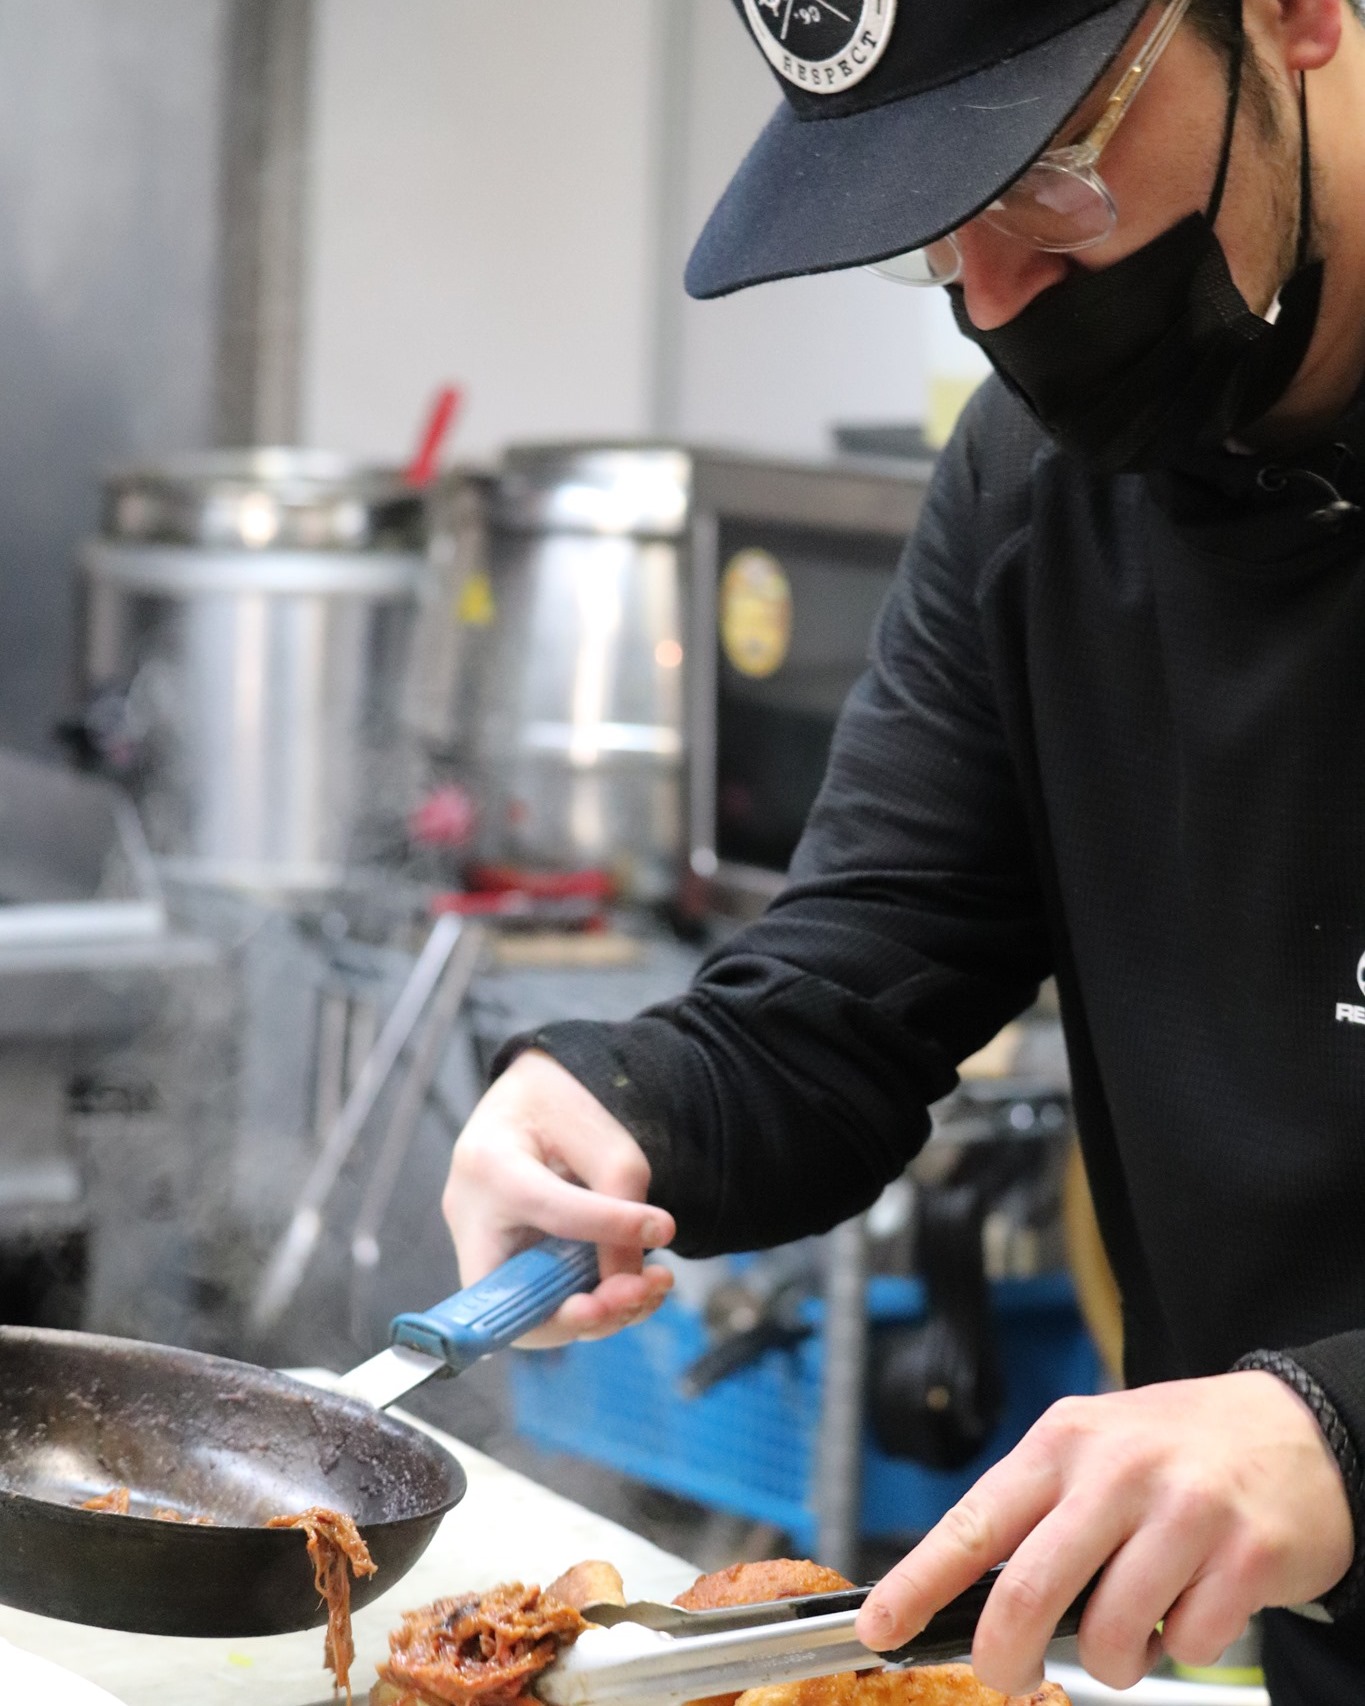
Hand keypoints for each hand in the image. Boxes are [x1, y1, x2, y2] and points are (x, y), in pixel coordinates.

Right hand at [443, 1049, 675, 1346]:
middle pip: (513, 1295)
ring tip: (649, 1287)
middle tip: (639, 1292)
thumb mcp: (603, 1139)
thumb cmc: (560, 1112)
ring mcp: (478, 1249)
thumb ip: (620, 1202)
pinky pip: (541, 1305)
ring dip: (597, 1314)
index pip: (548, 1209)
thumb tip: (629, 1281)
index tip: (662, 1230)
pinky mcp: (501, 1270)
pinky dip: (589, 1306)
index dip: (606, 1229)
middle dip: (583, 1311)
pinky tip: (631, 1288)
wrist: (527, 1107)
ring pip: (530, 1313)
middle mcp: (468, 1215)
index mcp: (489, 1161)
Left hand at [854, 1371, 1353, 1694]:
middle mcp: (1116, 1470)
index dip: (917, 1585)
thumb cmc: (1177, 1449)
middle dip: (1004, 1659)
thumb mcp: (1093, 1450)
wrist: (1297, 1429)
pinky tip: (1194, 1605)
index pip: (972, 1523)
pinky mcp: (1245, 1556)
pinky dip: (1183, 1650)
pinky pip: (1188, 1646)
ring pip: (1109, 1638)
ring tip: (1132, 1628)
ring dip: (1112, 1662)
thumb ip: (1037, 1512)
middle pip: (1027, 1594)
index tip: (879, 1629)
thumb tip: (966, 1594)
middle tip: (1010, 1675)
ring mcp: (1183, 1512)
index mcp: (1062, 1443)